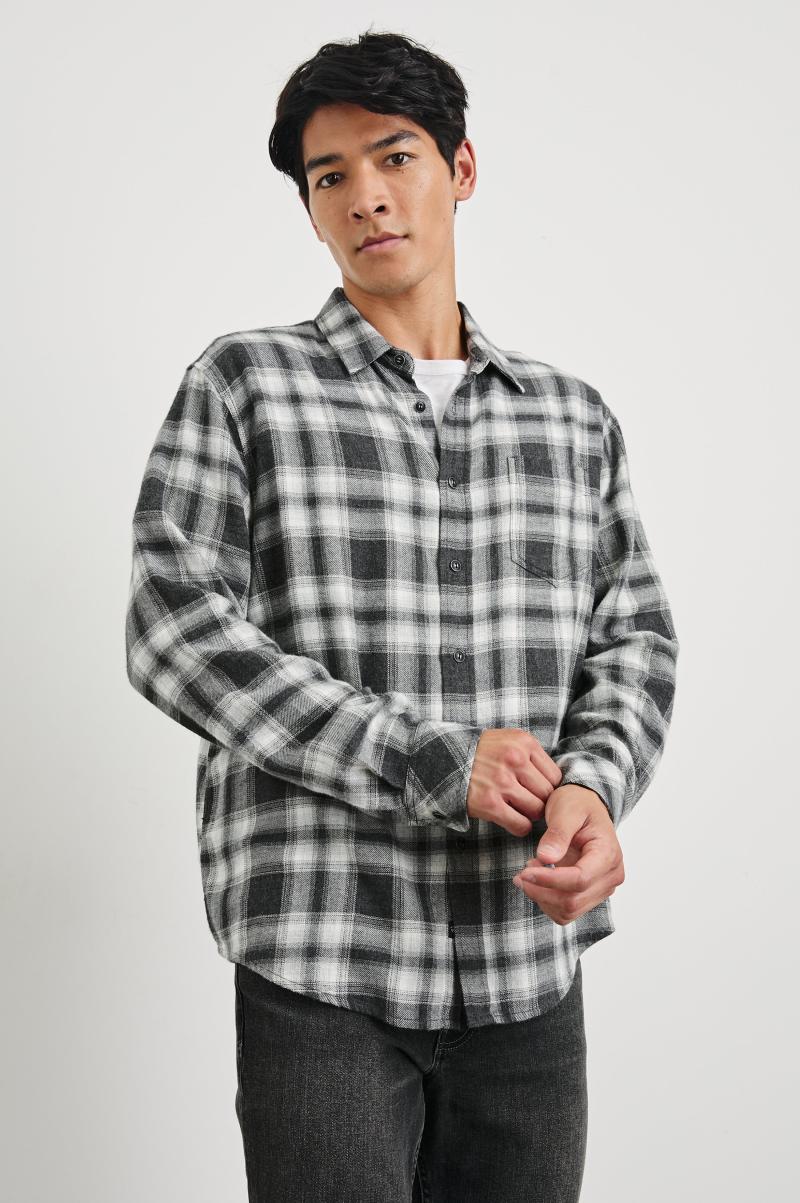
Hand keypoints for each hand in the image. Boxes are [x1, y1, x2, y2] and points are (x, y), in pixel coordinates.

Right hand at [466, 728, 562, 835]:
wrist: (443, 759)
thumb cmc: (479, 752)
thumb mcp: (507, 740)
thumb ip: (530, 754)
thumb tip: (555, 781)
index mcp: (523, 742)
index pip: (555, 775)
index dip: (548, 785)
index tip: (537, 790)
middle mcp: (515, 760)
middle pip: (548, 793)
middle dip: (540, 801)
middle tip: (528, 802)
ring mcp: (502, 782)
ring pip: (536, 810)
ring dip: (529, 814)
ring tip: (518, 809)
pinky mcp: (490, 803)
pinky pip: (520, 824)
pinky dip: (519, 826)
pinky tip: (510, 819)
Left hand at [512, 784, 623, 924]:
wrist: (585, 805)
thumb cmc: (578, 803)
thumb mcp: (566, 809)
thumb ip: (558, 834)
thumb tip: (546, 858)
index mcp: (608, 854)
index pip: (580, 879)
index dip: (550, 880)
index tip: (525, 871)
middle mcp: (611, 876)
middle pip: (572, 901)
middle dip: (541, 891)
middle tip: (521, 873)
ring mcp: (602, 888)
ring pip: (568, 911)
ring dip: (542, 897)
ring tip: (529, 873)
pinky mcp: (590, 894)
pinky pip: (566, 911)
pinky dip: (547, 900)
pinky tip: (539, 879)